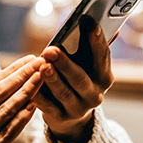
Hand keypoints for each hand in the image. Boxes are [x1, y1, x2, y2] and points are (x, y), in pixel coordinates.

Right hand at [0, 55, 43, 142]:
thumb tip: (7, 79)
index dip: (12, 69)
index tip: (29, 58)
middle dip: (22, 75)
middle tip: (40, 63)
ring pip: (5, 111)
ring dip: (26, 93)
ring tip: (41, 80)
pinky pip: (8, 134)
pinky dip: (22, 119)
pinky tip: (35, 107)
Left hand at [31, 16, 113, 142]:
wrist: (72, 115)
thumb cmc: (78, 78)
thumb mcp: (88, 65)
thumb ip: (95, 47)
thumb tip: (113, 26)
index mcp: (104, 77)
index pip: (103, 57)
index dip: (97, 41)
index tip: (90, 24)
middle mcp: (95, 95)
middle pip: (80, 78)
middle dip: (65, 64)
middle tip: (51, 50)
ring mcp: (79, 109)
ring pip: (64, 93)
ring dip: (52, 79)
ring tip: (41, 65)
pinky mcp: (61, 119)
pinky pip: (47, 107)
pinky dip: (38, 95)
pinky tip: (29, 84)